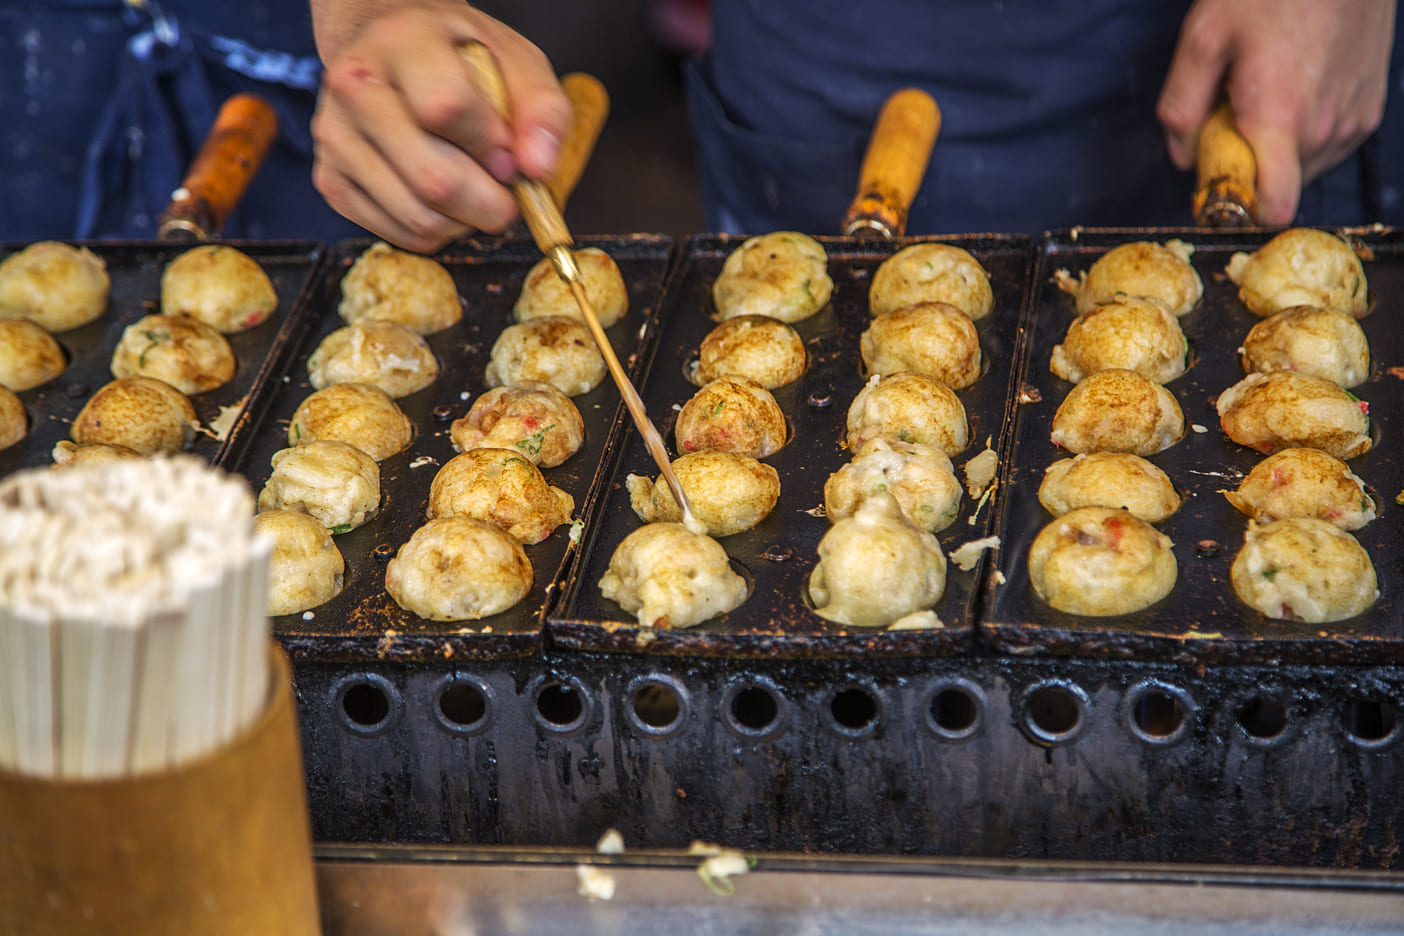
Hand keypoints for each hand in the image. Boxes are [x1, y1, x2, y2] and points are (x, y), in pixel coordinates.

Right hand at [310, 0, 572, 251]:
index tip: (509, 155)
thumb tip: (538, 171)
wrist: (391, 50)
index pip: (447, 108)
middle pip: (435, 180)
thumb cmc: (460, 59)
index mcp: (403, 42)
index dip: (491, 146)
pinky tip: (443, 201)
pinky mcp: (331, 180)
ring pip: (419, 218)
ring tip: (474, 191)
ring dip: (465, 222)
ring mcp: (335, 136)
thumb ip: (543, 111)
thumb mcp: (516, 62)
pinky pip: (400, 236)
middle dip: (490, 203)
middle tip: (505, 192)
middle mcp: (355, 86)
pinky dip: (436, 232)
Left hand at [1157, 0, 1395, 223]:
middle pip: (1281, 188)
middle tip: (1231, 119)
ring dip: (1278, 149)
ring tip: (1264, 96)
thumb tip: (1180, 156)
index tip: (1218, 189)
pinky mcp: (1371, 106)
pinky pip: (1330, 144)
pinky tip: (1292, 89)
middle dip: (1250, 168)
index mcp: (1282, 119)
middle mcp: (1326, 129)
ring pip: (1306, 168)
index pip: (1273, 208)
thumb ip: (1181, 105)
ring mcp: (1355, 119)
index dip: (1241, 211)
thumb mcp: (1204, 37)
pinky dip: (1305, 132)